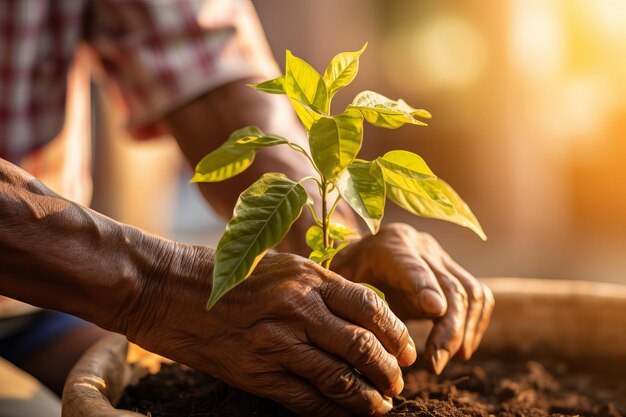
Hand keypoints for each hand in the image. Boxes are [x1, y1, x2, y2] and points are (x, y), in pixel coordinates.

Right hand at [121, 248, 416, 416]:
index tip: (408, 350)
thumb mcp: (280, 267)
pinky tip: (346, 413)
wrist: (168, 290)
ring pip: (339, 377)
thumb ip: (321, 287)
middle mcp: (298, 307)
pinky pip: (306, 398)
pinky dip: (333, 409)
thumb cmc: (227, 276)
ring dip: (367, 396)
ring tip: (381, 404)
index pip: (371, 307)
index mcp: (308, 277)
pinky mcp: (256, 372)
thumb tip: (362, 313)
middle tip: (398, 382)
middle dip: (389, 370)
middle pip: (362, 345)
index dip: (397, 333)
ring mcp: (277, 341)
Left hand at [331, 223, 494, 374]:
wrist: (356, 256)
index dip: (423, 286)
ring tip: (446, 361)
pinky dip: (475, 325)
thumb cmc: (343, 277)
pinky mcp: (453, 270)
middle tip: (434, 365)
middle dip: (448, 330)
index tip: (434, 310)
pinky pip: (478, 296)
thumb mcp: (339, 284)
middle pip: (449, 286)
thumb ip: (350, 302)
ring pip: (470, 293)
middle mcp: (420, 246)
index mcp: (388, 245)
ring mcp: (440, 256)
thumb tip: (362, 338)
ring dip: (464, 332)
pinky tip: (460, 350)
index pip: (410, 266)